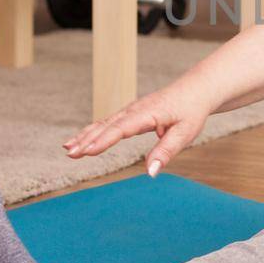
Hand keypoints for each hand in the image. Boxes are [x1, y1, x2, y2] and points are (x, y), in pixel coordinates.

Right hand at [62, 83, 211, 175]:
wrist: (196, 90)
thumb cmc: (192, 111)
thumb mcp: (185, 133)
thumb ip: (166, 152)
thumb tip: (150, 172)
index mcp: (147, 113)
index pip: (121, 129)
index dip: (103, 141)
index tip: (86, 151)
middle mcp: (135, 109)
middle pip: (107, 125)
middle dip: (87, 139)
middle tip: (69, 154)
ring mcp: (132, 110)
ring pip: (104, 123)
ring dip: (86, 135)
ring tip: (67, 149)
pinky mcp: (131, 113)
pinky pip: (109, 122)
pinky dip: (94, 131)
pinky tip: (82, 140)